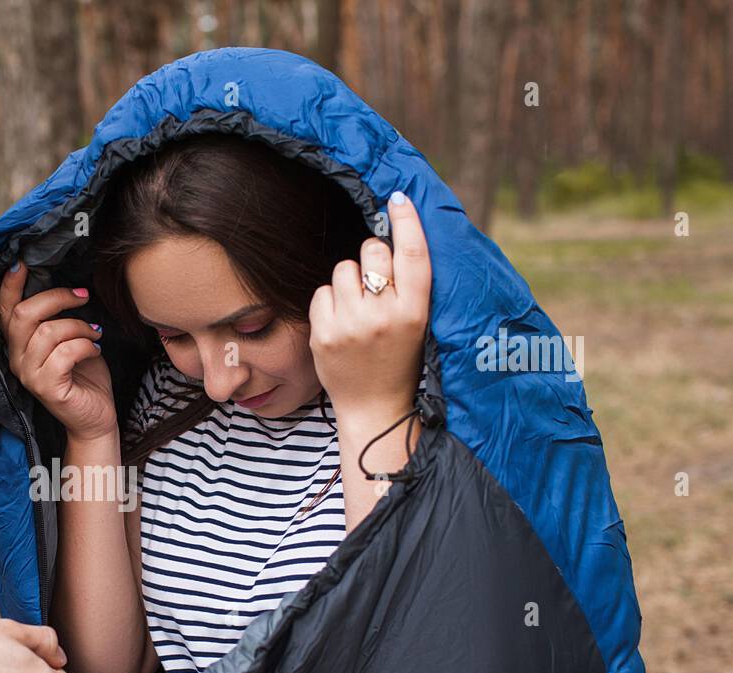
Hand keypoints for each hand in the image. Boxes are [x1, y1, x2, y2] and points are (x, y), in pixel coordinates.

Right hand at [0, 263, 116, 441]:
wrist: (95, 417)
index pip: (4, 309)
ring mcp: (29, 375)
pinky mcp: (47, 388)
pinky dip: (86, 345)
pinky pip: (65, 353)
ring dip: (80, 326)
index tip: (22, 261)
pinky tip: (95, 349)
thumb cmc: (83, 375)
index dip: (10, 285)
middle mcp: (16, 359)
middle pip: (24, 314)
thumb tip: (67, 285)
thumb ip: (57, 317)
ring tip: (95, 333)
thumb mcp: (69, 338)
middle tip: (83, 296)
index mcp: (17, 344)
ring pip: (49, 332)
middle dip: (56, 297)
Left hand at [308, 190, 430, 420]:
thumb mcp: (416, 323)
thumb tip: (390, 234)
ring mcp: (352, 326)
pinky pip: (321, 291)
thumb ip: (408, 286)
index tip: (398, 198)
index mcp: (416, 311)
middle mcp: (385, 316)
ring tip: (356, 309)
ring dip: (348, 281)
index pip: (413, 254)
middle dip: (371, 258)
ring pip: (343, 269)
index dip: (407, 221)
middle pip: (372, 252)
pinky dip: (328, 301)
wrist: (375, 407)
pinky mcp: (324, 335)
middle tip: (375, 285)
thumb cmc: (397, 359)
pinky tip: (339, 322)